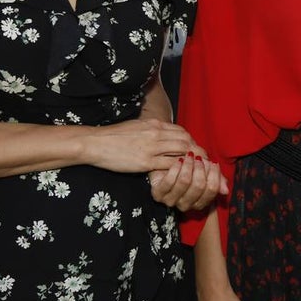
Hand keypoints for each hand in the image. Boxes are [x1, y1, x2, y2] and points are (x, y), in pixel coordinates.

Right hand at [82, 119, 197, 172]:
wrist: (95, 143)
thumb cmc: (114, 136)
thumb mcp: (137, 127)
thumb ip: (152, 130)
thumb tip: (164, 135)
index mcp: (154, 124)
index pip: (182, 131)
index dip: (192, 142)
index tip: (197, 152)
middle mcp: (156, 133)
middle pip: (186, 141)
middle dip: (198, 152)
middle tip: (204, 163)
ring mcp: (151, 147)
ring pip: (182, 152)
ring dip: (193, 162)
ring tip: (199, 171)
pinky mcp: (145, 162)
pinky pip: (169, 165)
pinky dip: (180, 170)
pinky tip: (183, 176)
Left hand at [149, 154, 228, 210]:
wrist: (165, 165)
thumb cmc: (187, 169)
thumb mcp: (204, 172)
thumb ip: (217, 180)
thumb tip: (226, 190)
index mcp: (199, 202)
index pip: (211, 191)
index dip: (214, 175)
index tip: (213, 163)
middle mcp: (186, 205)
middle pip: (198, 186)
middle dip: (201, 169)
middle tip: (199, 158)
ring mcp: (171, 201)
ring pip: (184, 183)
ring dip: (188, 166)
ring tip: (189, 156)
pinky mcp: (158, 194)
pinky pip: (169, 181)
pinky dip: (176, 168)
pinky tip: (179, 160)